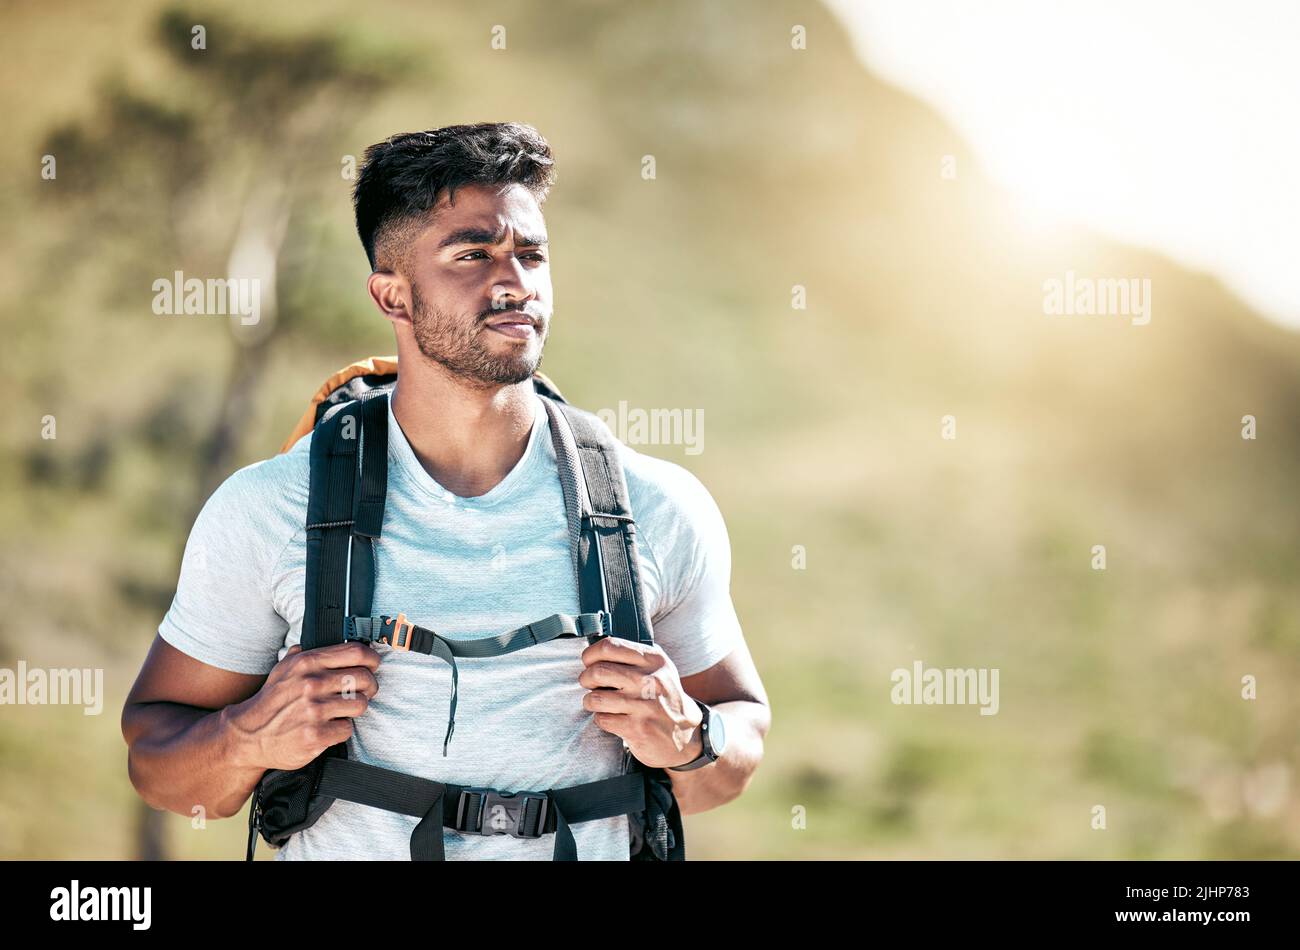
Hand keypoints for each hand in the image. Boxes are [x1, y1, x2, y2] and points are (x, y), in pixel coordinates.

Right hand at [227, 642, 380, 770]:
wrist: (248, 735)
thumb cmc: (271, 701)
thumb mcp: (283, 668)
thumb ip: (305, 652)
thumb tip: (328, 638)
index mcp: (307, 663)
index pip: (356, 652)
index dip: (372, 658)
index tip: (373, 665)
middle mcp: (311, 684)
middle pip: (365, 678)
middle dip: (370, 686)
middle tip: (364, 691)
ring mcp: (314, 710)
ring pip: (361, 704)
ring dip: (355, 709)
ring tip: (342, 710)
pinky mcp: (315, 735)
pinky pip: (347, 728)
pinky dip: (341, 729)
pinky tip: (329, 727)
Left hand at [578, 637, 703, 769]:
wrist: (686, 733)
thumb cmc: (664, 698)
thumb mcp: (659, 668)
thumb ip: (634, 655)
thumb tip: (598, 648)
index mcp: (654, 660)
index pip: (609, 646)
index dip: (590, 654)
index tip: (589, 662)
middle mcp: (650, 680)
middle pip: (598, 671)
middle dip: (586, 679)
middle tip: (589, 684)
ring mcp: (644, 706)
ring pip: (596, 698)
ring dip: (590, 701)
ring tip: (597, 702)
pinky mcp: (638, 729)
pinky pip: (602, 719)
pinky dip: (601, 719)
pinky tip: (610, 717)